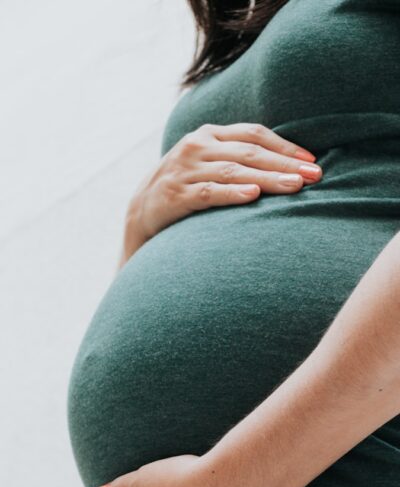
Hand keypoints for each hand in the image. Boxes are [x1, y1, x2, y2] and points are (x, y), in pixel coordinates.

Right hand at [122, 122, 321, 262]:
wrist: (140, 213)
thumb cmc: (185, 189)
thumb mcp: (208, 165)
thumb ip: (237, 159)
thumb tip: (286, 166)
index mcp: (208, 134)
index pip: (254, 134)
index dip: (285, 146)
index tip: (312, 161)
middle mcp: (196, 146)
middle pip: (249, 152)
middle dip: (285, 164)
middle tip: (314, 176)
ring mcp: (184, 170)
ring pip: (234, 171)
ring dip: (268, 179)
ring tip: (295, 187)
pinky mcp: (175, 195)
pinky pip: (209, 192)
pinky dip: (232, 193)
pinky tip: (253, 195)